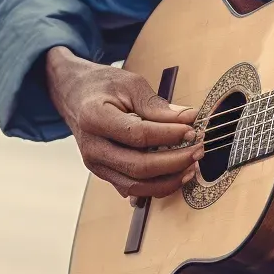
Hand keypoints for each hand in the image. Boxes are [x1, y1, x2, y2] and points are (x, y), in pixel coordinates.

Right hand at [46, 47, 201, 199]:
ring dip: (168, 181)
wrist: (75, 95)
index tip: (192, 129)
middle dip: (174, 162)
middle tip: (198, 150)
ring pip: (135, 185)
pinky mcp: (103, 173)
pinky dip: (156, 187)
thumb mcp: (130, 84)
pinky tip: (176, 176)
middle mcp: (92, 147)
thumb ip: (157, 104)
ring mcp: (95, 164)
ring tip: (191, 167)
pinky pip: (131, 189)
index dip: (169, 135)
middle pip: (138, 166)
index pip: (138, 135)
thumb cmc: (103, 86)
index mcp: (94, 118)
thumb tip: (188, 119)